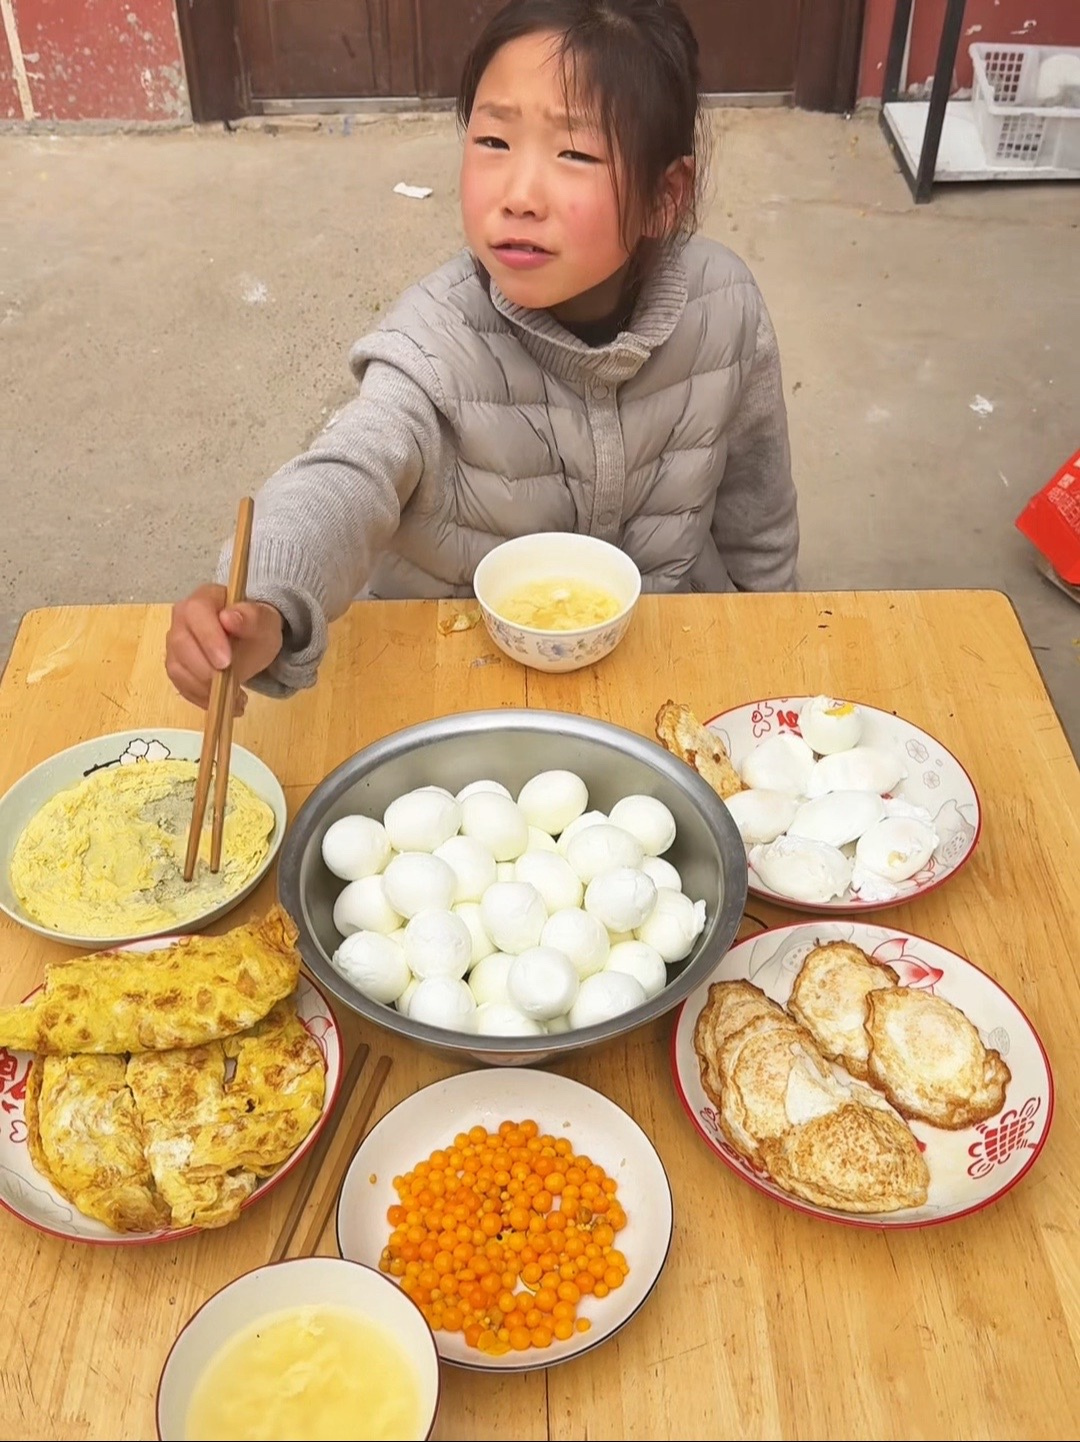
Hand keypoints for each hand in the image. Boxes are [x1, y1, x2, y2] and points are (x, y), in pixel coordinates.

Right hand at [165, 584, 283, 711]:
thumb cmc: (255, 627)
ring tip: (235, 697)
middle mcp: (182, 618)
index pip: (196, 613)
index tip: (226, 662)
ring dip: (205, 689)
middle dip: (205, 670)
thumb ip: (251, 618)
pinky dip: (203, 698)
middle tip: (231, 686)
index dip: (208, 639)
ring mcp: (175, 643)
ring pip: (177, 668)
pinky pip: (181, 685)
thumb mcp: (264, 622)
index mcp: (204, 599)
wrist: (250, 641)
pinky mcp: (177, 666)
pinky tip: (226, 703)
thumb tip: (230, 617)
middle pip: (180, 644)